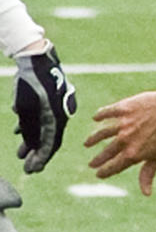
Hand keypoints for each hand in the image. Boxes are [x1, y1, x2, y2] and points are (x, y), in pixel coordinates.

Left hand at [13, 44, 76, 173]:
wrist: (37, 61)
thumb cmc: (30, 84)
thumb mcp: (26, 109)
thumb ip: (29, 129)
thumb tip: (33, 147)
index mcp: (56, 119)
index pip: (50, 145)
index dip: (40, 159)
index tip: (31, 171)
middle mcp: (60, 115)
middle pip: (49, 140)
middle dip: (37, 155)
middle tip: (28, 167)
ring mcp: (55, 108)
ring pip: (44, 130)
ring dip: (32, 142)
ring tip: (21, 153)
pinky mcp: (49, 101)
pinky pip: (41, 119)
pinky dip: (30, 128)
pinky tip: (19, 133)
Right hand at [84, 88, 155, 195]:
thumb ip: (148, 173)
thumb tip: (146, 194)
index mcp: (134, 154)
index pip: (114, 167)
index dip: (105, 172)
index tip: (99, 174)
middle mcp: (125, 140)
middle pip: (107, 152)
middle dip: (98, 159)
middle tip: (92, 163)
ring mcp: (123, 124)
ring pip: (102, 133)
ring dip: (93, 139)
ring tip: (87, 143)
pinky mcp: (124, 108)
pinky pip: (107, 112)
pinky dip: (100, 115)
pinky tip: (96, 117)